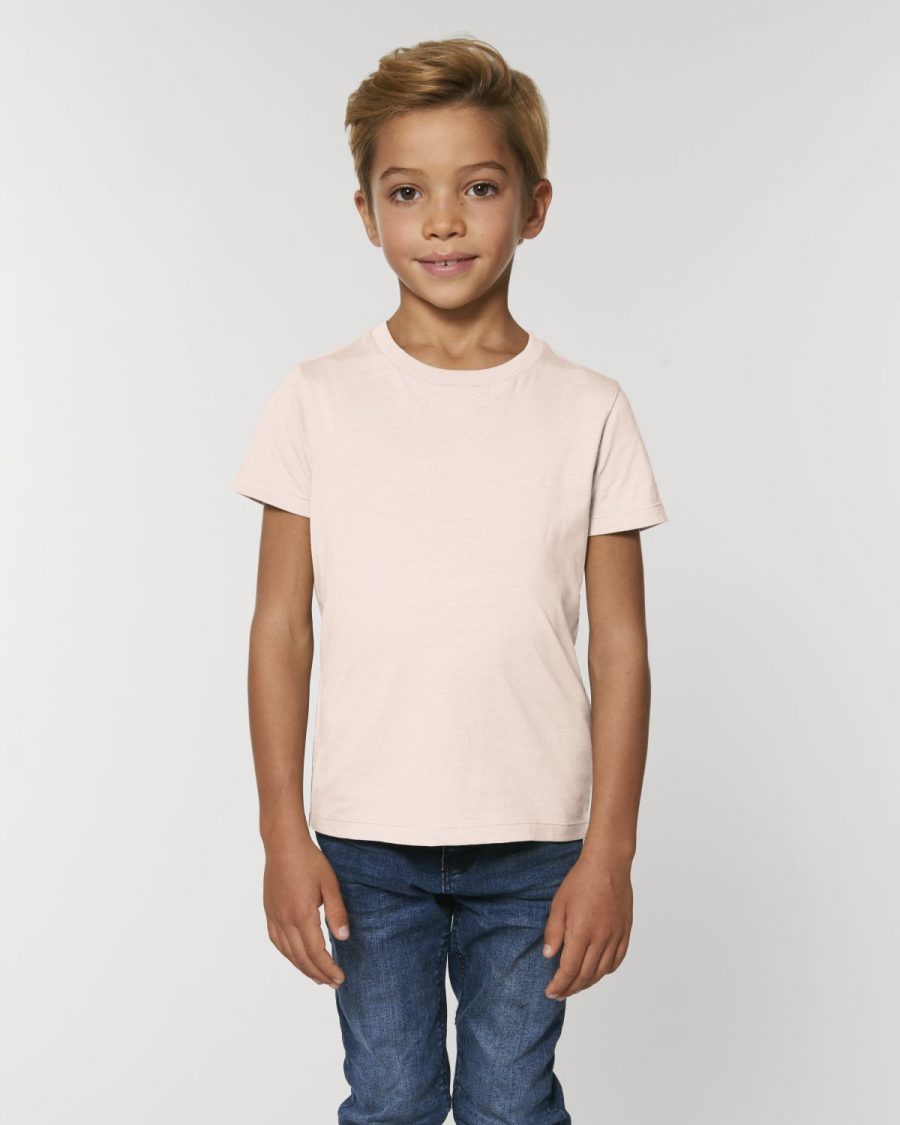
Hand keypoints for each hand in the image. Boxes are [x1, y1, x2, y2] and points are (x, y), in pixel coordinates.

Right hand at [262, 831, 350, 988]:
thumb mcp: (330, 883)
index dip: (328, 968)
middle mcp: (285, 920)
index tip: (340, 977)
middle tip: (333, 983)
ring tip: (317, 977)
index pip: (316, 952)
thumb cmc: (309, 861)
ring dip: (303, 968)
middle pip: (301, 957)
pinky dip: (288, 955)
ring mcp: (275, 917)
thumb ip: (337, 912)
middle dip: (318, 974)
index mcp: (302, 914)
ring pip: (288, 952)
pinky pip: (277, 941)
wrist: (283, 845)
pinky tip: (297, 958)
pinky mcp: (270, 912)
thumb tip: (343, 938)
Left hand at [541, 849, 632, 999]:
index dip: (559, 985)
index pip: (569, 970)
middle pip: (586, 975)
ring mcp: (616, 936)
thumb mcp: (559, 904)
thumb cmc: (581, 881)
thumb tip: (548, 955)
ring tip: (575, 985)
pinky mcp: (625, 931)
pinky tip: (597, 972)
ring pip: (602, 971)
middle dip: (571, 988)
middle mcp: (601, 939)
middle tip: (559, 993)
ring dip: (588, 982)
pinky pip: (617, 960)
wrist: (608, 864)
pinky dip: (606, 971)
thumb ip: (553, 932)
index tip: (550, 992)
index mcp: (582, 932)